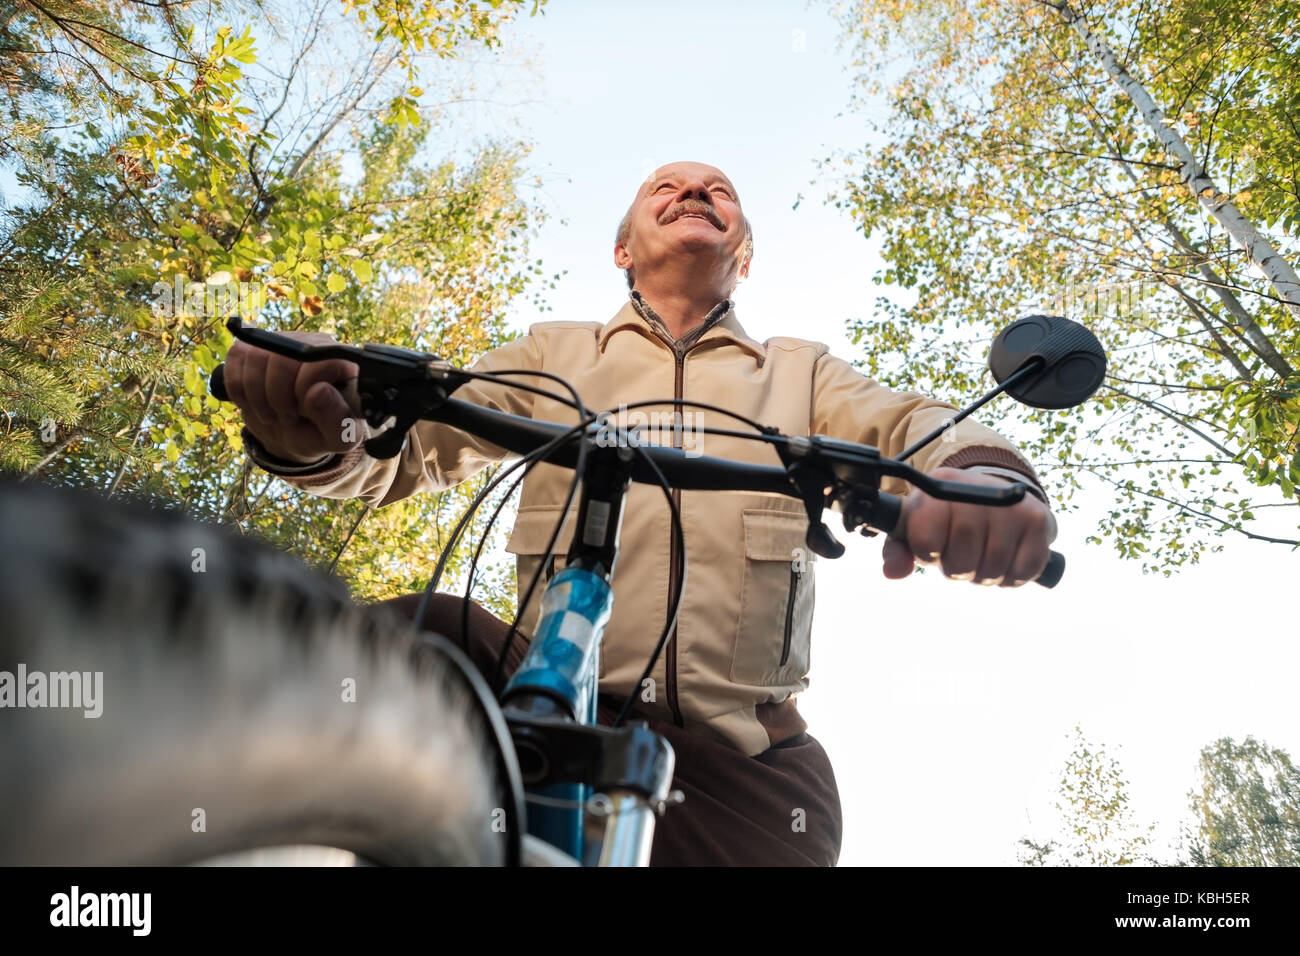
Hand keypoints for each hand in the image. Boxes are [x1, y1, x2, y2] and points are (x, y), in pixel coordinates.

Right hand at [223, 332, 360, 463]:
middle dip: (277, 397)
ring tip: (273, 413)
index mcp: (344, 363)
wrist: (292, 432)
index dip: (303, 391)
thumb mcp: (337, 437)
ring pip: (255, 356)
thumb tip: (318, 391)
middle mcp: (315, 344)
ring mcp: (284, 341)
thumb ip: (336, 419)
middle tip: (287, 417)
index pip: (319, 361)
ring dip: (257, 396)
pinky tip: (255, 403)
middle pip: (281, 357)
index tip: (303, 413)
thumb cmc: (320, 432)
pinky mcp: (256, 346)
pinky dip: (239, 389)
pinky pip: (236, 358)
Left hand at [882, 466, 1056, 586]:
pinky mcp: (1038, 521)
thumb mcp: (918, 525)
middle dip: (958, 568)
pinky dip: (1011, 577)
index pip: (926, 538)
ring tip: (982, 555)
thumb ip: (898, 549)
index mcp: (941, 487)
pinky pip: (1021, 572)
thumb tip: (892, 572)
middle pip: (961, 559)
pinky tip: (1006, 558)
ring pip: (992, 569)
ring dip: (984, 574)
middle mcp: (978, 490)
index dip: (928, 553)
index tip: (932, 548)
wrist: (999, 495)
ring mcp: (1011, 505)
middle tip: (961, 554)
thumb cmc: (950, 518)